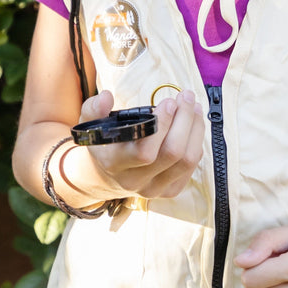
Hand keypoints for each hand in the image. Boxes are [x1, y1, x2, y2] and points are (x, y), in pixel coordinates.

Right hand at [77, 89, 204, 201]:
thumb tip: (106, 96)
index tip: (169, 102)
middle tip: (185, 97)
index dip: (162, 125)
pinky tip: (194, 124)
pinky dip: (196, 142)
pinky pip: (192, 167)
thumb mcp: (90, 126)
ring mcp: (154, 188)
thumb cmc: (103, 144)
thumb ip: (93, 109)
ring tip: (194, 106)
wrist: (105, 177)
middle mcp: (134, 180)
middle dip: (184, 120)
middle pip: (172, 153)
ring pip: (187, 160)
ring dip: (195, 129)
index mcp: (114, 164)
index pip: (145, 151)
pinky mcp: (170, 190)